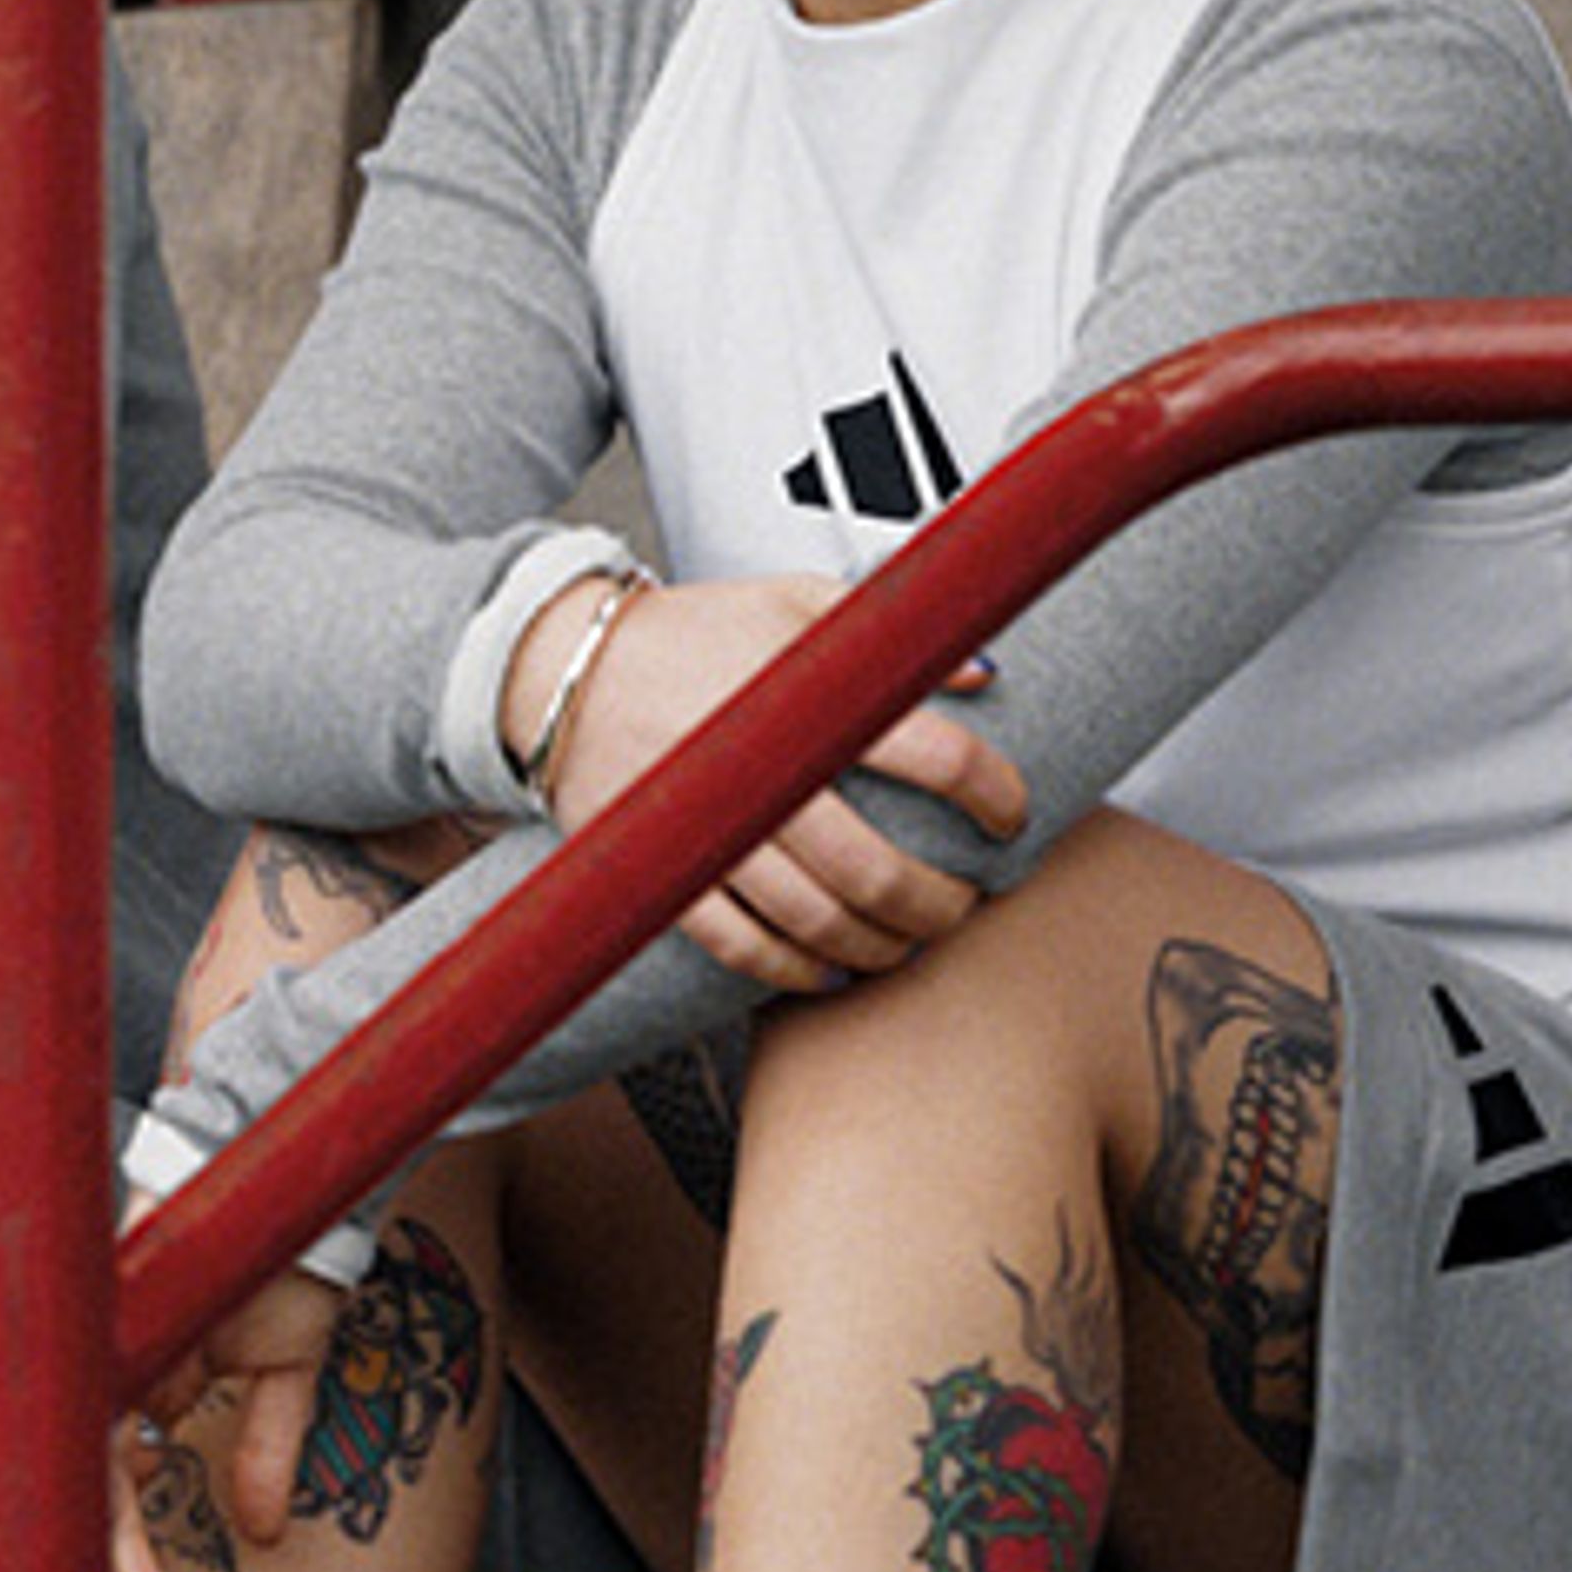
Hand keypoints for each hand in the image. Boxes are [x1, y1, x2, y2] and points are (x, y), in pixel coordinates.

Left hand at [109, 1258, 353, 1571]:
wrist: (296, 1176)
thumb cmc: (285, 1258)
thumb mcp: (285, 1368)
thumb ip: (267, 1448)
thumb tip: (261, 1530)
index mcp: (137, 1377)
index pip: (104, 1483)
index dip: (109, 1557)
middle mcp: (110, 1359)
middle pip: (78, 1483)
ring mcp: (108, 1337)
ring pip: (82, 1456)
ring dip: (107, 1542)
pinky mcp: (117, 1310)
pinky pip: (97, 1400)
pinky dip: (114, 1467)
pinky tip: (141, 1516)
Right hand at [523, 571, 1027, 994]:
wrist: (563, 667)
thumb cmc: (686, 635)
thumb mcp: (792, 601)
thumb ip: (884, 633)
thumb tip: (982, 675)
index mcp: (803, 699)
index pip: (934, 757)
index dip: (992, 795)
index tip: (1008, 816)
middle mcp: (758, 771)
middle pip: (877, 867)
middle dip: (939, 901)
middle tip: (965, 904)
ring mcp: (709, 829)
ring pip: (814, 920)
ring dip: (877, 944)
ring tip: (905, 942)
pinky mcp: (664, 871)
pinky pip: (739, 945)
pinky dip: (793, 970)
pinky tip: (829, 969)